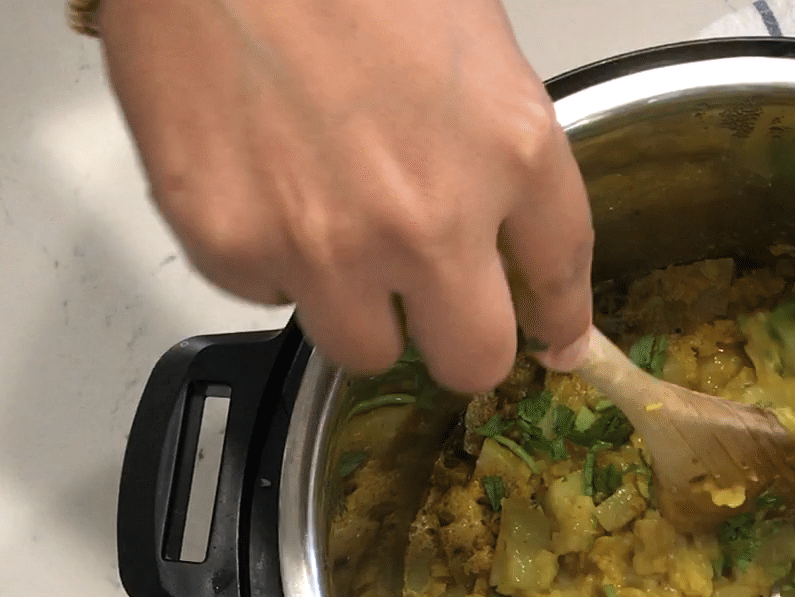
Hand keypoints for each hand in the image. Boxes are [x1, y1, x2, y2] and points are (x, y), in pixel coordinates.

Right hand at [98, 0, 593, 392]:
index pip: (562, 280)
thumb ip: (498, 144)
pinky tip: (265, 186)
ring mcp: (327, 244)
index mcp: (510, 149)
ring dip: (362, 312)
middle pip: (472, 360)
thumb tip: (502, 221)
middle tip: (438, 309)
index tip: (556, 339)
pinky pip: (268, 298)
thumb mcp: (472, 39)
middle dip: (461, 342)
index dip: (560, 321)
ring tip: (336, 234)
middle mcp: (429, 218)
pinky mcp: (233, 247)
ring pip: (366, 351)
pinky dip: (272, 263)